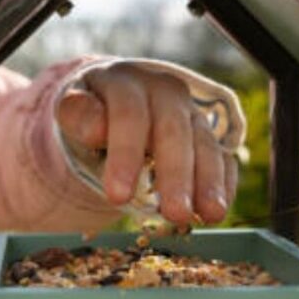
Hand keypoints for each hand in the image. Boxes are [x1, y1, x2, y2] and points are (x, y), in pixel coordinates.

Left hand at [56, 62, 237, 224]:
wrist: (113, 104)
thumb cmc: (91, 115)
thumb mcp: (73, 111)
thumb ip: (78, 115)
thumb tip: (96, 130)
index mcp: (126, 83)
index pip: (129, 115)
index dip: (125, 154)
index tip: (118, 196)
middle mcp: (164, 92)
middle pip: (174, 132)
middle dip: (175, 174)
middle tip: (174, 213)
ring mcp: (190, 114)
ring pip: (204, 144)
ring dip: (208, 181)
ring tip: (209, 214)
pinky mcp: (207, 136)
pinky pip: (223, 157)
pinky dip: (224, 183)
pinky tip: (218, 208)